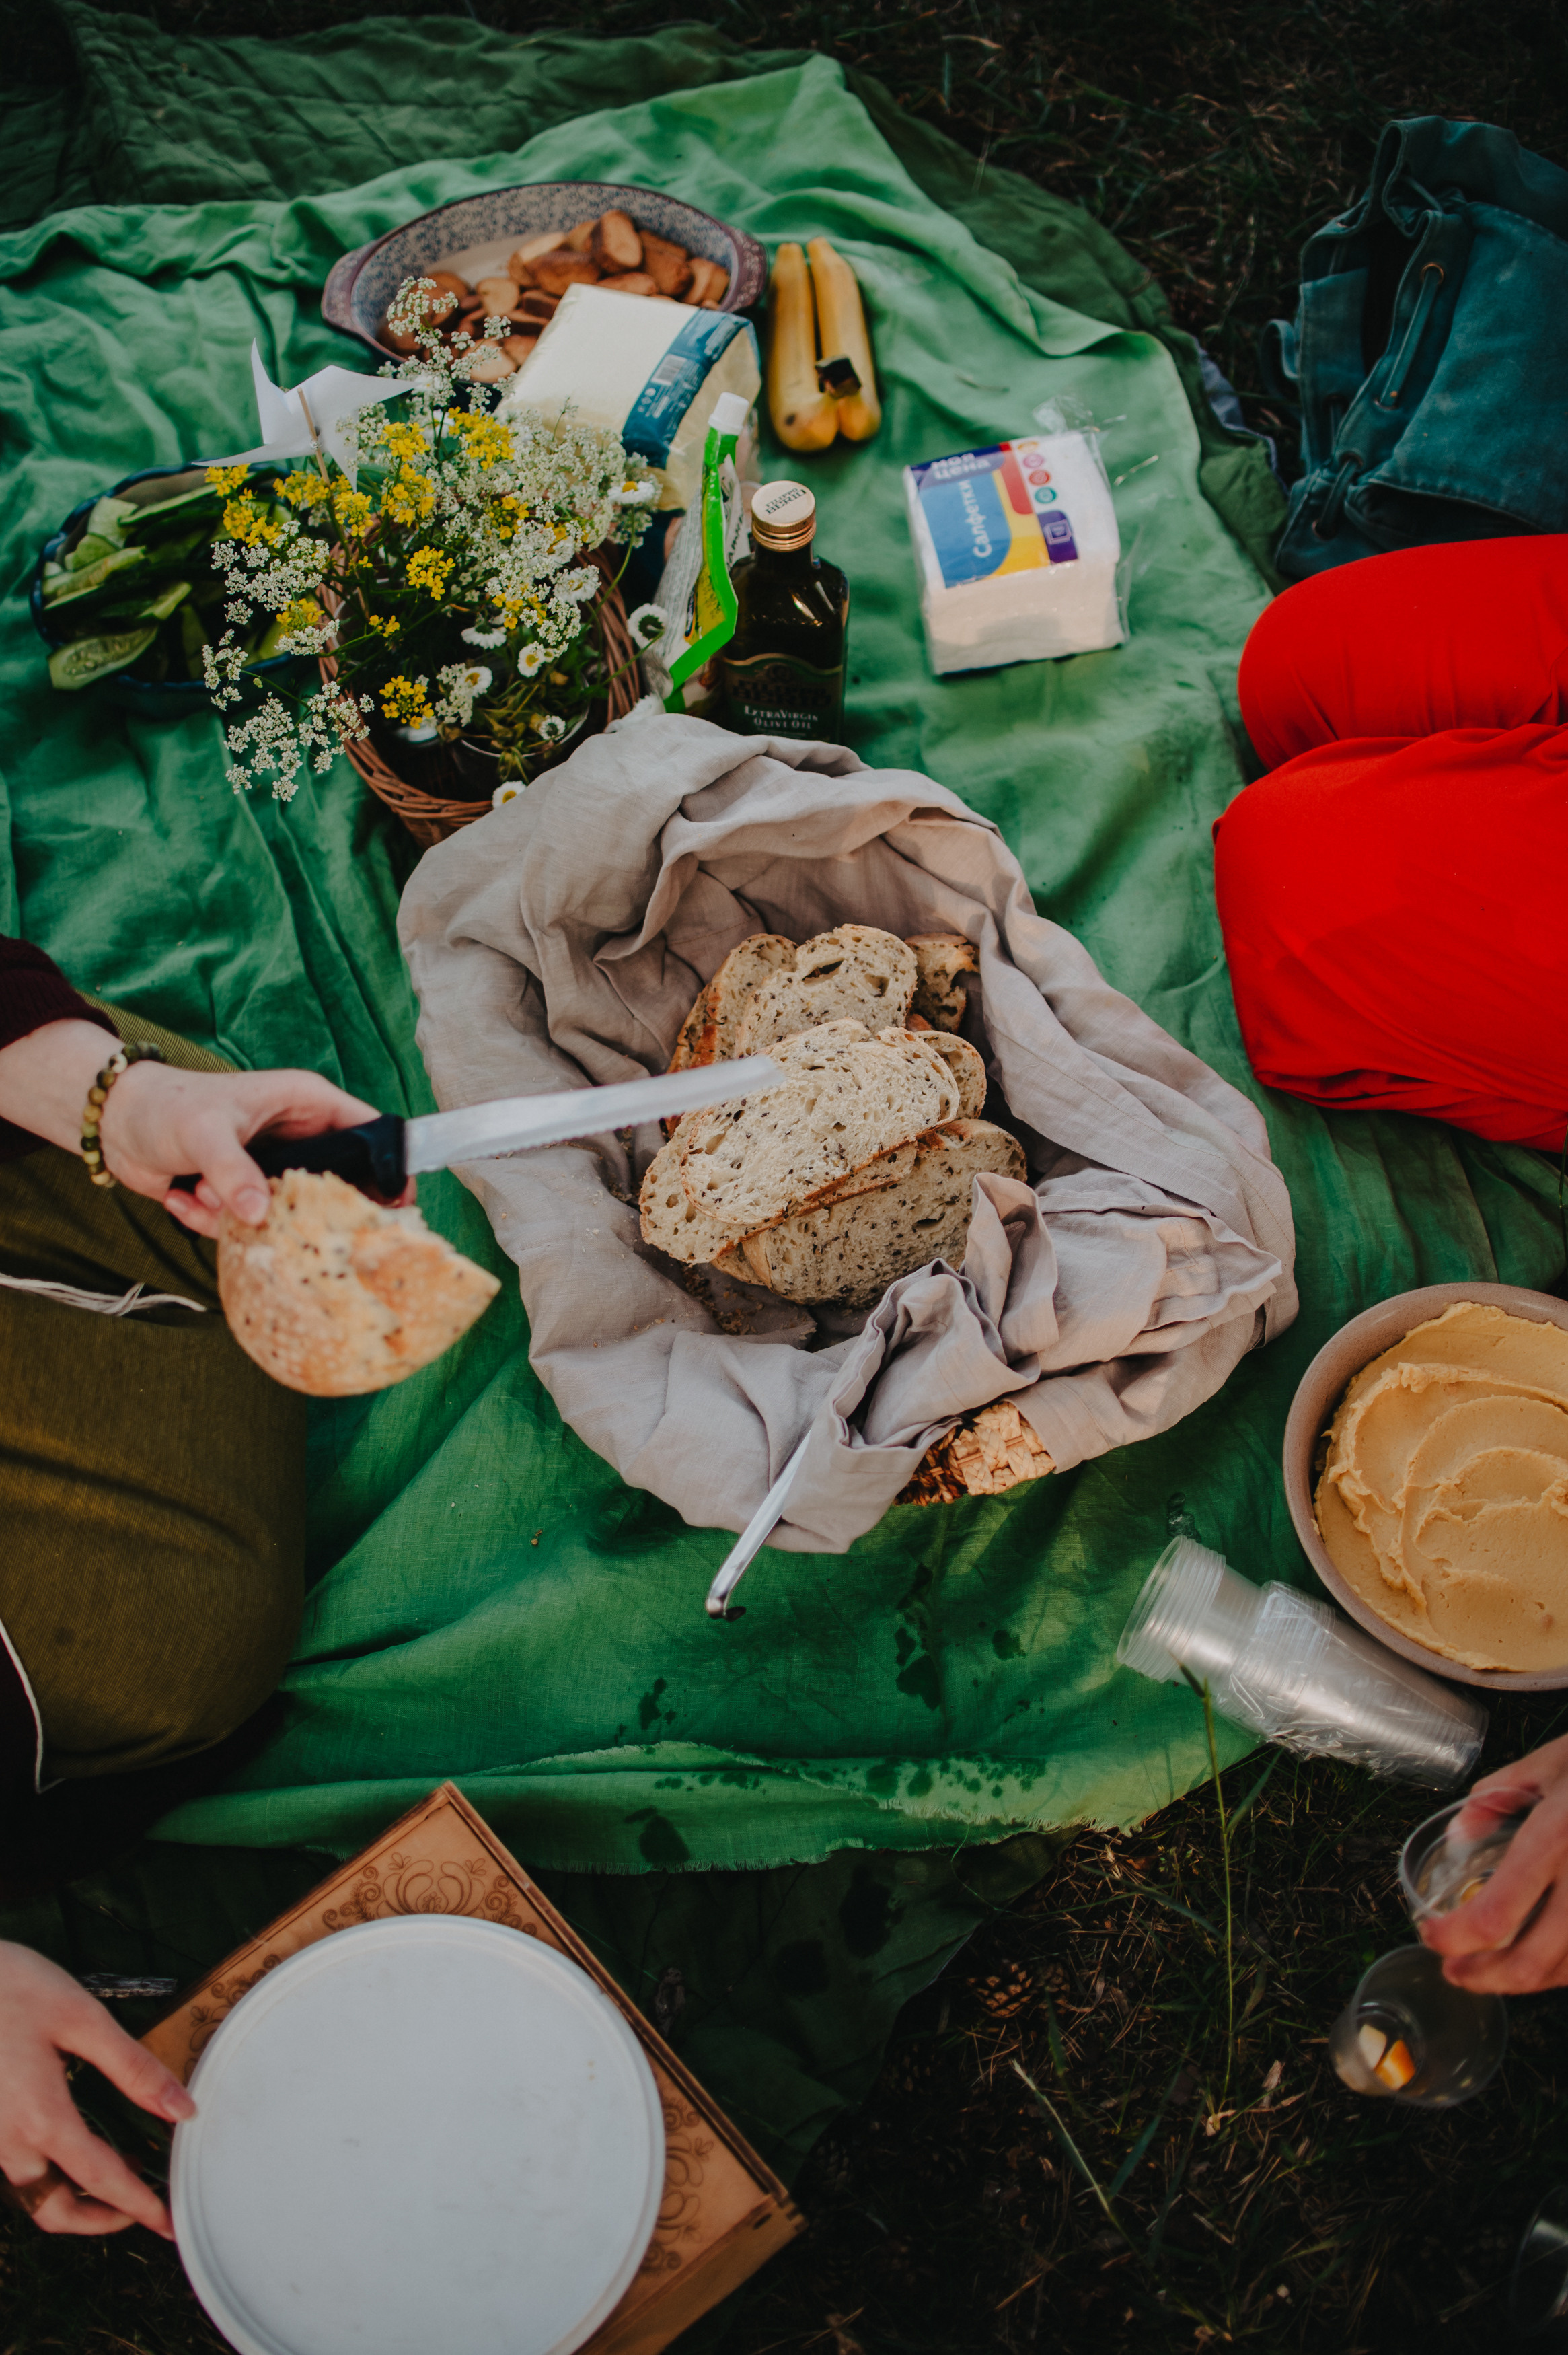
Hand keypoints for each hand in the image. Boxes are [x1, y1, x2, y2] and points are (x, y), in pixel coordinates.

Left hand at [0, 1019, 380, 1238]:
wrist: (114, 1124)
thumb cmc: (165, 1107)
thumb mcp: (203, 1134)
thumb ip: (234, 1171)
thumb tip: (259, 1213)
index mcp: (307, 1104)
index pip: (370, 1132)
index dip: (391, 1168)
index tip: (397, 1210)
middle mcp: (298, 1137)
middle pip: (338, 1186)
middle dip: (305, 1211)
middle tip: (288, 1227)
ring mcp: (272, 1170)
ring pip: (289, 1215)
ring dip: (240, 1217)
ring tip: (200, 1193)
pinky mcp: (246, 1197)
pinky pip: (250, 1227)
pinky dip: (212, 1222)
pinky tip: (180, 1196)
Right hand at [0, 1942, 194, 2235]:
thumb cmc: (8, 1987)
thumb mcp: (81, 2017)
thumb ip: (131, 2067)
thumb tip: (180, 2107)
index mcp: (41, 2117)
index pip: (99, 2177)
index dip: (138, 2204)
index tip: (167, 2222)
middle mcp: (8, 2140)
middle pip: (54, 2208)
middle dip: (99, 2219)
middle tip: (141, 2207)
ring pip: (30, 2193)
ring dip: (73, 2197)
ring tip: (118, 2169)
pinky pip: (13, 2168)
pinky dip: (47, 2174)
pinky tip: (71, 2142)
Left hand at [1421, 1736, 1567, 1992]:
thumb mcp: (1549, 1764)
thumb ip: (1496, 1797)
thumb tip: (1460, 1832)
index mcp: (1555, 1840)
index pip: (1495, 1915)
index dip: (1454, 1939)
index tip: (1432, 1935)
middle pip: (1531, 1963)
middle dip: (1484, 1977)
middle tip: (1456, 1971)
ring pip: (1567, 1972)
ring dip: (1524, 1980)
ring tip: (1492, 1969)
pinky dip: (1563, 1969)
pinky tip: (1543, 1956)